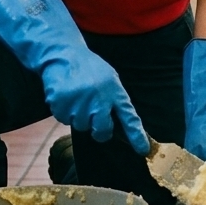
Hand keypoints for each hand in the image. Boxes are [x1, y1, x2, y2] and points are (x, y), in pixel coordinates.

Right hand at [0, 0, 149, 153]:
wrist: (62, 55)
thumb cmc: (87, 68)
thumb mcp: (108, 79)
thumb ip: (114, 100)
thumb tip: (119, 124)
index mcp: (114, 91)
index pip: (129, 118)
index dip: (136, 135)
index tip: (143, 150)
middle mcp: (99, 99)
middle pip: (102, 131)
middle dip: (99, 130)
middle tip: (93, 116)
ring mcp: (80, 104)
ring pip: (81, 126)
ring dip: (78, 116)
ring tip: (77, 96)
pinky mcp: (62, 106)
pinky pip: (64, 119)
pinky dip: (64, 111)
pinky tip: (66, 96)